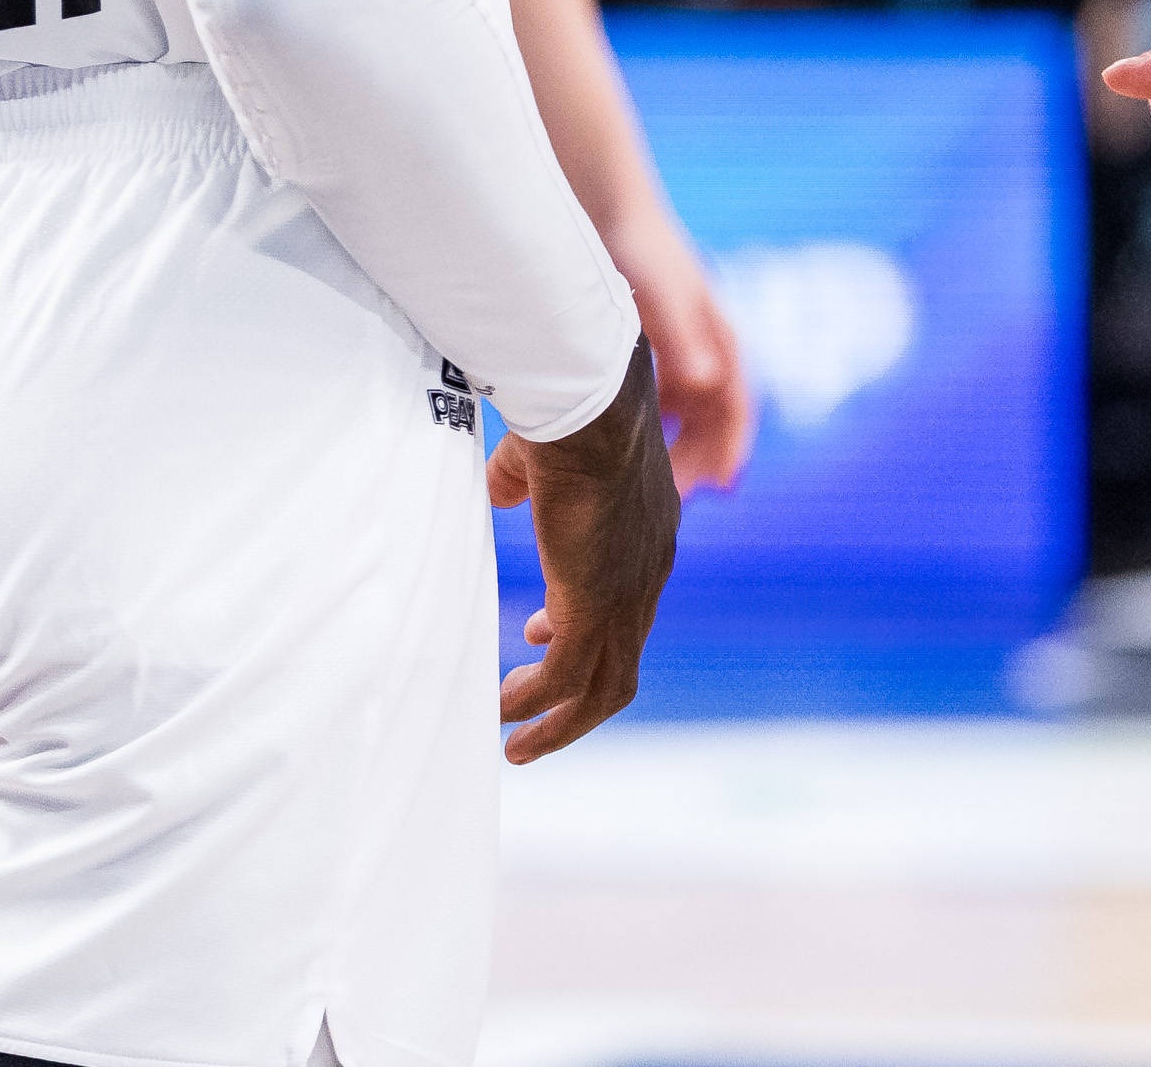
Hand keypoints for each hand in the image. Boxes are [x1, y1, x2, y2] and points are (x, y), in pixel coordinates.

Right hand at [484, 333, 676, 763]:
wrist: (590, 407)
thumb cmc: (566, 415)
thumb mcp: (540, 455)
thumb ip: (521, 479)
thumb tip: (502, 492)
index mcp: (646, 532)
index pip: (624, 601)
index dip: (582, 628)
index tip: (535, 634)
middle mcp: (647, 571)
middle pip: (621, 658)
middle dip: (576, 695)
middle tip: (532, 715)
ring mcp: (627, 594)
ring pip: (604, 685)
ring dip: (561, 722)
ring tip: (518, 743)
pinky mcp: (596, 605)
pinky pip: (568, 678)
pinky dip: (540, 706)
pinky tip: (506, 713)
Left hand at [607, 217, 753, 491]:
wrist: (606, 199)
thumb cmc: (637, 244)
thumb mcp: (660, 294)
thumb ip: (683, 338)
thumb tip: (706, 383)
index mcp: (717, 338)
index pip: (736, 406)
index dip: (731, 447)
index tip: (723, 485)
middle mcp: (703, 345)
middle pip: (710, 417)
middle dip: (699, 457)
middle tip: (676, 497)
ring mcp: (677, 344)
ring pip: (684, 411)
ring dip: (673, 443)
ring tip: (648, 480)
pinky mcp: (647, 341)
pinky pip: (656, 396)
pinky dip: (646, 422)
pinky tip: (611, 440)